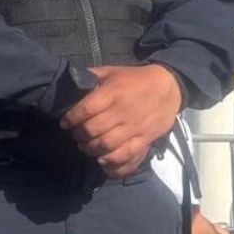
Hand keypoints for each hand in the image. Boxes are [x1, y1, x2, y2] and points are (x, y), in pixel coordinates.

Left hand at [60, 64, 183, 178]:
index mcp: (113, 93)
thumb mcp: (112, 72)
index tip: (65, 123)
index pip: (85, 109)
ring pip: (106, 145)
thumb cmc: (135, 79)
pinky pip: (127, 155)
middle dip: (79, 135)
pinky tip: (102, 159)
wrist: (168, 87)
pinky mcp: (145, 139)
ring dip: (90, 149)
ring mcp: (134, 127)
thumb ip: (91, 77)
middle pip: (93, 130)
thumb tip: (71, 82)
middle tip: (76, 135)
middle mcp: (122, 111)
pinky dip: (112, 161)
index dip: (71, 118)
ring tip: (86, 146)